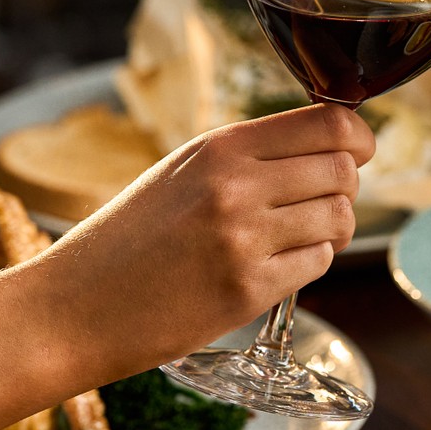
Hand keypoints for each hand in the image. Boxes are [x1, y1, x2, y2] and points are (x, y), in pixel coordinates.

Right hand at [40, 103, 373, 378]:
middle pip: (342, 170)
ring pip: (339, 218)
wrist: (72, 307)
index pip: (328, 122)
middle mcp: (237, 186)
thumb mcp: (181, 173)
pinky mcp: (248, 290)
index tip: (359, 151)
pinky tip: (280, 266)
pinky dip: (311, 263)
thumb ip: (247, 156)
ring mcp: (245, 239)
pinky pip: (318, 263)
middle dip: (348, 187)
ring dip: (334, 229)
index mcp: (220, 147)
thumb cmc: (127, 239)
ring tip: (303, 237)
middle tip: (325, 203)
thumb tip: (328, 144)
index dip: (357, 137)